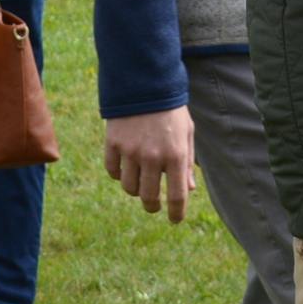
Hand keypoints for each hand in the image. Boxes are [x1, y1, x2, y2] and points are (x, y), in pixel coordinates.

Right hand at [103, 107, 199, 221]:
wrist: (145, 83)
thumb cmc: (171, 110)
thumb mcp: (187, 133)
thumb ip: (187, 163)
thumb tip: (189, 189)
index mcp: (176, 155)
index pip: (176, 196)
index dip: (175, 213)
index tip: (174, 220)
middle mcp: (153, 156)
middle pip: (148, 197)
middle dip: (152, 206)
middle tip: (154, 206)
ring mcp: (130, 151)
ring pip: (129, 188)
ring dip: (135, 190)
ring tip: (140, 183)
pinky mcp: (113, 144)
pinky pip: (113, 172)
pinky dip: (118, 175)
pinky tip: (125, 169)